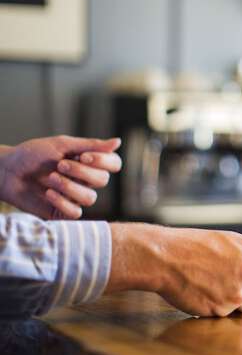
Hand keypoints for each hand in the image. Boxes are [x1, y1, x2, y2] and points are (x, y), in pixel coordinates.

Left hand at [0, 135, 121, 218]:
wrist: (6, 171)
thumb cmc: (32, 155)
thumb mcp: (62, 145)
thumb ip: (91, 145)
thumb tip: (118, 142)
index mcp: (89, 163)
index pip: (114, 164)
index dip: (103, 162)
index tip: (84, 156)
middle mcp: (86, 180)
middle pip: (103, 181)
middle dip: (81, 173)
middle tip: (60, 165)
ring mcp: (75, 197)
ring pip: (90, 198)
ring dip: (69, 187)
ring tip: (50, 179)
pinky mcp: (63, 212)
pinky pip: (76, 212)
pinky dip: (62, 201)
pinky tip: (48, 193)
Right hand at [106, 224, 241, 316]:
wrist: (166, 255)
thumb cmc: (200, 246)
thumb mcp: (237, 244)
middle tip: (240, 282)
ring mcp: (238, 294)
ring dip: (240, 301)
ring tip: (218, 283)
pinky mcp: (221, 310)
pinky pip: (229, 315)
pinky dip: (220, 307)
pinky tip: (206, 291)